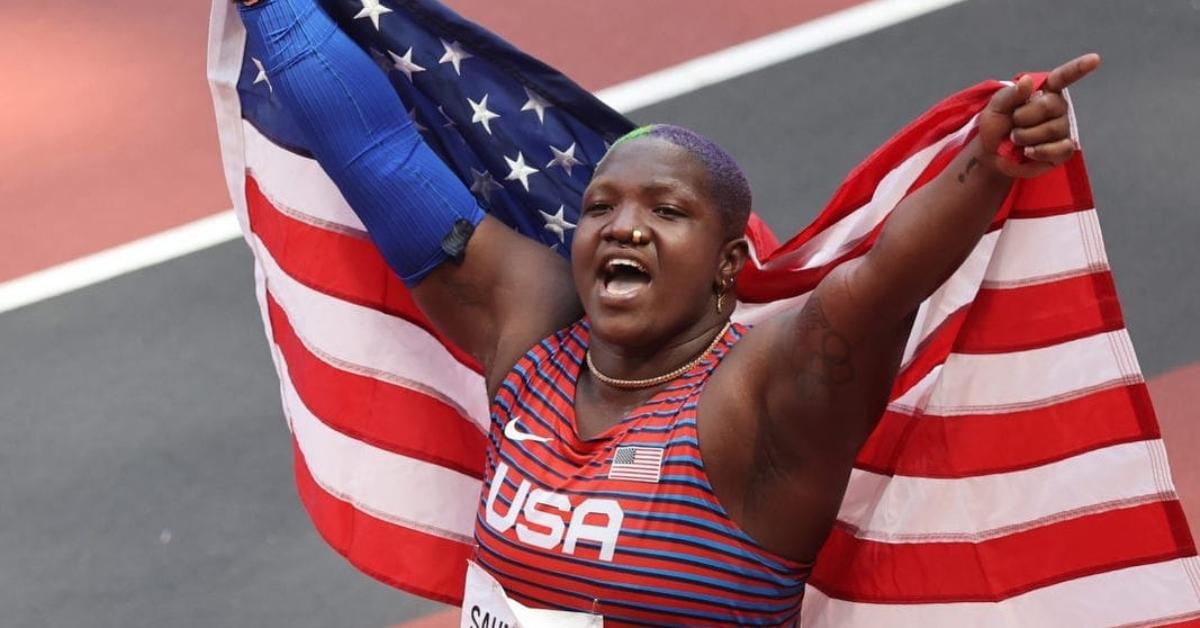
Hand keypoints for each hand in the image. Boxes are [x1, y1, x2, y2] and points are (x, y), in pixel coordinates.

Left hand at [978, 53, 1101, 178]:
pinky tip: (1028, 151)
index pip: (1064, 77)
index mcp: (1044, 91)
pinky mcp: (1063, 150)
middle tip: (1012, 125)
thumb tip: (1027, 80)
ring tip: (1015, 139)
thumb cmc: (996, 126)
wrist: (991, 154)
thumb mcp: (995, 107)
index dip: (1079, 68)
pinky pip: (1061, 149)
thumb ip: (1010, 94)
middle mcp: (1058, 107)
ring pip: (1053, 129)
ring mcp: (1062, 129)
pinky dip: (1041, 151)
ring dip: (1026, 136)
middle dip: (1023, 117)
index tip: (1094, 59)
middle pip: (1050, 105)